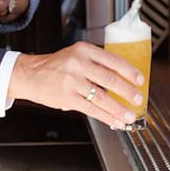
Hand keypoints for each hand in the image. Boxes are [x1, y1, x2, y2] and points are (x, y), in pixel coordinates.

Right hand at [8, 42, 143, 129]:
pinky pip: (91, 109)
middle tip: (138, 99)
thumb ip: (96, 65)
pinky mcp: (67, 97)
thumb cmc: (54, 66)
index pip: (113, 60)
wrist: (29, 75)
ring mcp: (72, 81)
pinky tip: (114, 121)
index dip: (129, 72)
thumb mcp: (75, 56)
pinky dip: (106, 116)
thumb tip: (122, 80)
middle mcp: (78, 63)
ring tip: (129, 116)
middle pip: (110, 79)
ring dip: (119, 109)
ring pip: (102, 98)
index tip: (140, 80)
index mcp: (84, 50)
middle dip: (128, 92)